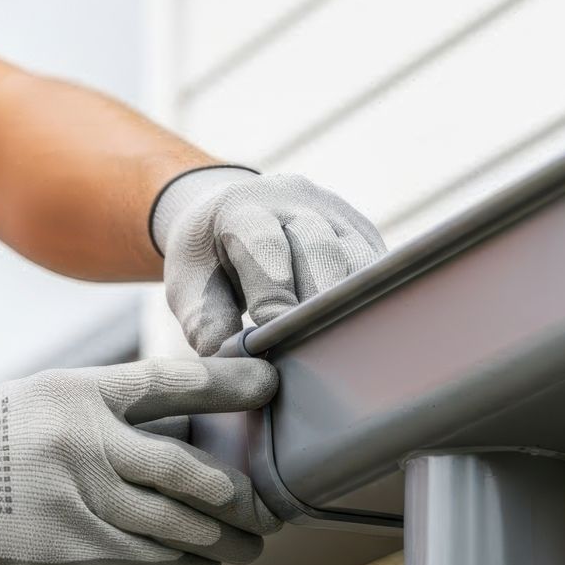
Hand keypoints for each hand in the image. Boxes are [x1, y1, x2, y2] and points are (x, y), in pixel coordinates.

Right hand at [0, 357, 282, 564]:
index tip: (270, 388)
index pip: (172, 384)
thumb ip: (107, 405)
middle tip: (267, 506)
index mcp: (79, 395)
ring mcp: (79, 507)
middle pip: (191, 473)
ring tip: (248, 545)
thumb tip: (184, 423)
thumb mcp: (41, 396)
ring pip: (178, 531)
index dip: (228, 386)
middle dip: (240, 496)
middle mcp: (85, 448)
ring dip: (224, 543)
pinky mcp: (69, 557)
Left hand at [152, 168, 385, 355]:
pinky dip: (364, 303)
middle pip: (320, 252)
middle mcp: (295, 199)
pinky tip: (350, 333)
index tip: (273, 342)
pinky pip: (375, 269)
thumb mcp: (189, 282)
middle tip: (308, 354)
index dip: (273, 296)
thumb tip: (234, 365)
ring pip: (358, 261)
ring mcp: (335, 212)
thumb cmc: (208, 256)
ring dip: (347, 309)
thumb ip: (206, 321)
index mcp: (244, 206)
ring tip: (332, 350)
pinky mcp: (361, 231)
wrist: (229, 212)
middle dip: (314, 307)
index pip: (266, 247)